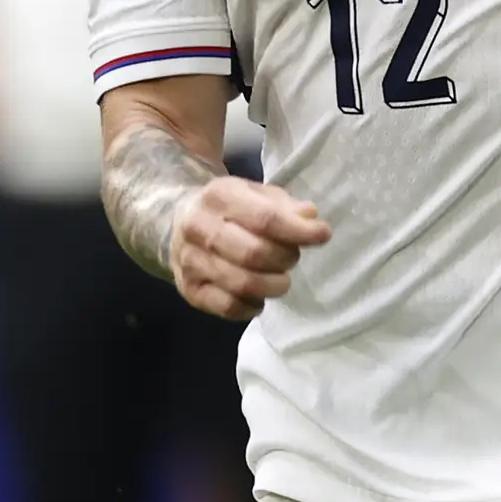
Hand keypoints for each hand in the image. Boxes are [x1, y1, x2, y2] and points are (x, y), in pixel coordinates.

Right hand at [169, 177, 328, 321]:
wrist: (178, 220)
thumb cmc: (230, 208)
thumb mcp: (256, 194)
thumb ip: (285, 205)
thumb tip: (311, 217)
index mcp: (219, 196)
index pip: (265, 219)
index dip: (299, 231)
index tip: (322, 235)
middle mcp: (199, 227)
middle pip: (254, 253)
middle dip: (285, 259)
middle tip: (292, 258)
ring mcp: (190, 261)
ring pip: (241, 283)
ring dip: (273, 285)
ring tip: (280, 279)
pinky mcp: (189, 289)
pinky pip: (227, 307)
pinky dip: (252, 307)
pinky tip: (260, 298)